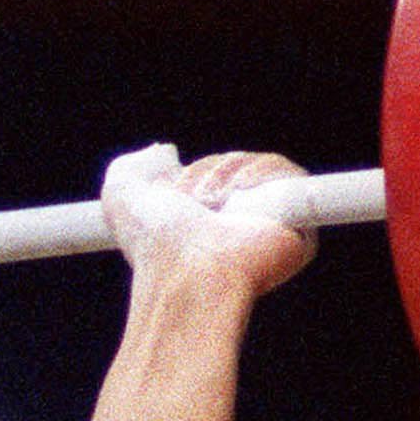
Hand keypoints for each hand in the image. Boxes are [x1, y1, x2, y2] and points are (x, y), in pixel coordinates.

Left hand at [100, 145, 315, 302]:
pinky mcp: (300, 228)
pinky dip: (266, 172)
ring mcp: (268, 228)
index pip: (211, 176)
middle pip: (238, 166)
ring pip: (263, 166)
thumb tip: (163, 152)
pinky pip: (292, 176)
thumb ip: (129, 167)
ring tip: (213, 200)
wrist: (188, 268)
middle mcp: (234, 229)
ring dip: (232, 170)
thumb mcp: (119, 195)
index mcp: (200, 225)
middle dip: (212, 169)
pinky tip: (241, 192)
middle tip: (195, 198)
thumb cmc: (154, 241)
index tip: (175, 191)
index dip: (197, 173)